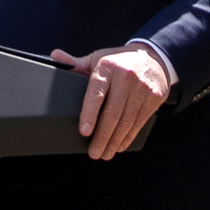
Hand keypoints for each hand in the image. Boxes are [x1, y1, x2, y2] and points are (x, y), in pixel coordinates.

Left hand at [50, 45, 169, 159]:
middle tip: (93, 153)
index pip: (96, 93)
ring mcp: (142, 89)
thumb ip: (77, 63)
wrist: (154, 58)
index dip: (89, 113)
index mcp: (107, 67)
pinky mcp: (154, 98)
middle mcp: (126, 78)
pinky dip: (128, 137)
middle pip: (112, 113)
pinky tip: (120, 146)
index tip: (84, 131)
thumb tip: (54, 56)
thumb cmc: (119, 62)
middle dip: (102, 137)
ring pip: (126, 121)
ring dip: (114, 141)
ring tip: (105, 153)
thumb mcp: (98, 59)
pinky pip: (139, 122)